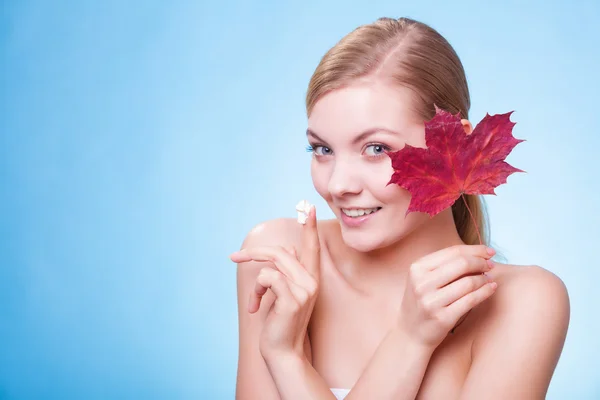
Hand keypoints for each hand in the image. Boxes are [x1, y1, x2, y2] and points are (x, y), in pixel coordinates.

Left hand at [229, 206, 320, 360]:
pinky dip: (257, 291)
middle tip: (234, 258)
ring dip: (256, 283)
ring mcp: (305, 290)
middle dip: (255, 253)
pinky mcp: (293, 299)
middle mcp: (312, 281)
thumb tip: (290, 249)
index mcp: (311, 277)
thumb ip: (290, 270)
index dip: (309, 228)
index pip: (312, 247)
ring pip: (272, 264)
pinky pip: (267, 278)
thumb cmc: (281, 322)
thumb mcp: (286, 293)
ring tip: (256, 301)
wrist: (282, 351)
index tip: (307, 207)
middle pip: (281, 251)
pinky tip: (257, 308)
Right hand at [398, 244, 496, 348]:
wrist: (409, 333)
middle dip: (481, 262)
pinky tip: (491, 288)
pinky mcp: (442, 318)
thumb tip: (479, 254)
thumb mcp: (423, 278)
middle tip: (491, 265)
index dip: (475, 250)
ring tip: (489, 278)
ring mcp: (431, 301)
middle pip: (462, 264)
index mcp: (417, 268)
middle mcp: (422, 283)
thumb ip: (444, 265)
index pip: (452, 252)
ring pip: (468, 282)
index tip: (489, 251)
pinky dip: (485, 292)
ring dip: (484, 279)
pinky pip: (471, 300)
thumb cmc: (422, 301)